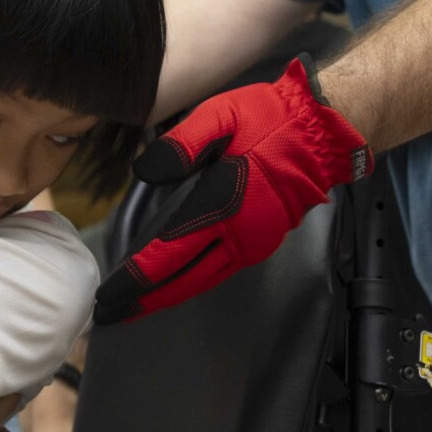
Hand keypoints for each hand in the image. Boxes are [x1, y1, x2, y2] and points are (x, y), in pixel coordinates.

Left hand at [94, 60, 365, 324]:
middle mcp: (236, 235)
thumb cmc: (269, 119)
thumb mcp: (221, 115)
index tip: (107, 295)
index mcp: (220, 204)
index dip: (135, 278)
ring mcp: (252, 244)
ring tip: (135, 308)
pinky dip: (192, 284)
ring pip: (202, 282)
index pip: (168, 253)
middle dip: (144, 301)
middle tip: (110, 316)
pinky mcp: (262, 244)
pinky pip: (219, 273)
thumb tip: (144, 172)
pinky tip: (175, 285)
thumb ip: (181, 144)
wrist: (324, 133)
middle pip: (182, 280)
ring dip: (167, 297)